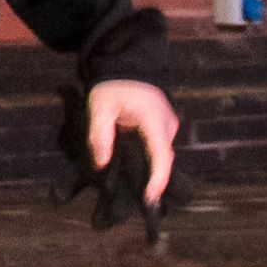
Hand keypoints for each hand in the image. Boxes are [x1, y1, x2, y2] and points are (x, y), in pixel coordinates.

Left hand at [87, 80, 181, 204]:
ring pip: (160, 155)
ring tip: (131, 192)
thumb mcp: (100, 107)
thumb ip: (100, 136)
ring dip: (148, 171)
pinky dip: (147, 161)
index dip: (158, 179)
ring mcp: (167, 126)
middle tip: (134, 203)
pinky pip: (156, 148)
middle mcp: (167, 126)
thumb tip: (101, 165)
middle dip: (151, 181)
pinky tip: (132, 172)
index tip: (150, 199)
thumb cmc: (113, 84)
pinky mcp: (162, 127)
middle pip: (162, 160)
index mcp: (155, 120)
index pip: (162, 155)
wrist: (129, 64)